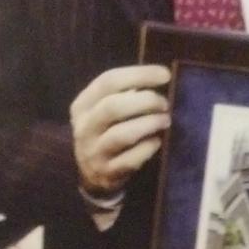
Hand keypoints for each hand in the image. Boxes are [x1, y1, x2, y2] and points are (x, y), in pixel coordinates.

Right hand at [70, 65, 170, 196]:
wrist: (91, 172)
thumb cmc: (107, 129)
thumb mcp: (105, 108)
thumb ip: (125, 92)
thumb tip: (159, 78)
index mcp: (83, 104)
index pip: (108, 81)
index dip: (140, 75)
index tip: (165, 75)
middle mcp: (84, 127)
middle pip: (113, 107)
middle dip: (146, 101)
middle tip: (165, 104)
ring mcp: (93, 152)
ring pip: (121, 135)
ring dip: (149, 124)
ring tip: (165, 120)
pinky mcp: (107, 173)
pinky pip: (130, 159)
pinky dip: (148, 148)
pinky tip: (157, 141)